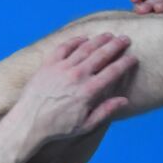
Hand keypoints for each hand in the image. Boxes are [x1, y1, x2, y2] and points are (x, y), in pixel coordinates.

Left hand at [13, 33, 138, 144]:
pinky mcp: (48, 64)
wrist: (29, 122)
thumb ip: (106, 111)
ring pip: (85, 47)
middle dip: (116, 45)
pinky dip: (75, 40)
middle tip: (125, 39)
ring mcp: (62, 68)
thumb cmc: (57, 127)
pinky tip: (84, 38)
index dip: (126, 63)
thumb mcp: (85, 125)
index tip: (133, 58)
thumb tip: (124, 100)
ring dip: (99, 39)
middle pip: (102, 54)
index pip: (113, 71)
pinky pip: (64, 47)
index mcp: (88, 91)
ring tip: (109, 35)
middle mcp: (77, 76)